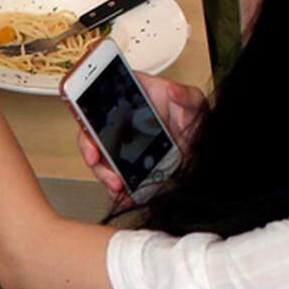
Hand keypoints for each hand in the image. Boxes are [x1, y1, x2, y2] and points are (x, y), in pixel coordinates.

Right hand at [76, 73, 206, 204]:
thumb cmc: (193, 116)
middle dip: (95, 159)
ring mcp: (124, 145)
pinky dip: (120, 190)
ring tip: (119, 188)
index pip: (97, 108)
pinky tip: (127, 198)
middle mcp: (121, 122)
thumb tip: (174, 90)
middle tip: (109, 174)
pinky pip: (118, 177)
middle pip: (94, 138)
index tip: (93, 147)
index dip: (87, 127)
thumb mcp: (193, 101)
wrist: (200, 140)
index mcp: (129, 100)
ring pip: (103, 161)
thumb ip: (185, 95)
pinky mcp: (132, 165)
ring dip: (106, 176)